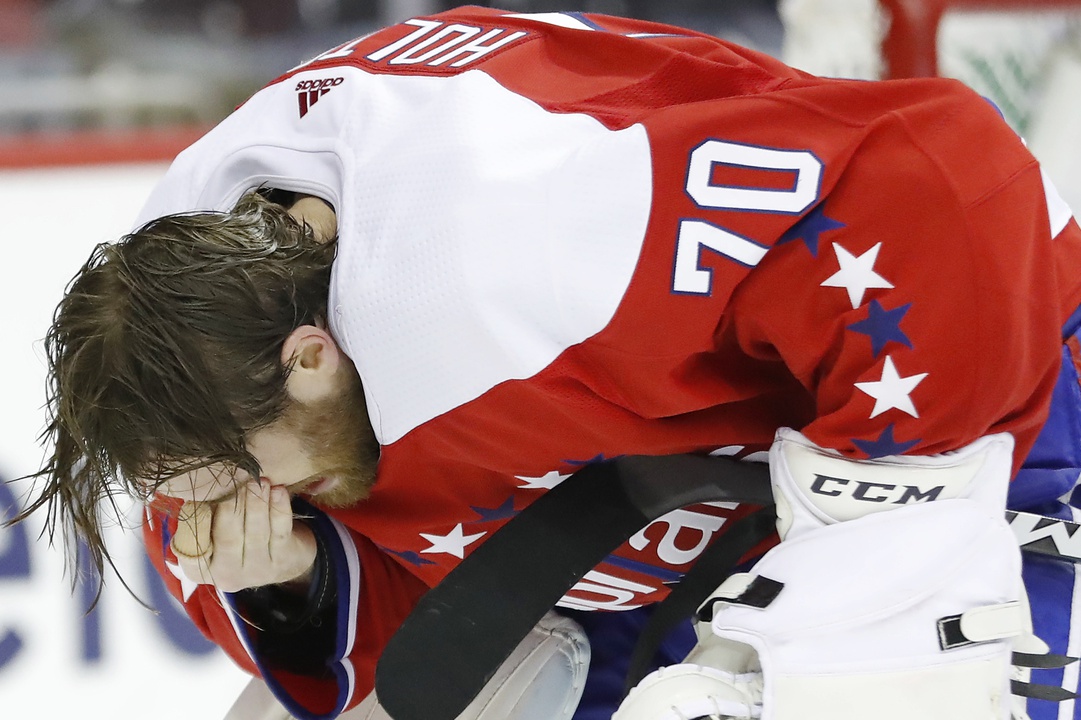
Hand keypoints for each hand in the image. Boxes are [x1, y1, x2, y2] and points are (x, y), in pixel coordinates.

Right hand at [170, 479, 317, 592]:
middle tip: (237, 480)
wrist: (285, 558)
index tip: (198, 498)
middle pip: (228, 539)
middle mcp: (226, 574)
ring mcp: (258, 571)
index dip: (196, 523)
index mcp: (200, 568)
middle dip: (232, 507)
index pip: (191, 549)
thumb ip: (206, 513)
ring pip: (256, 534)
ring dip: (257, 504)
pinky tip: (279, 491)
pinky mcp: (284, 562)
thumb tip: (199, 485)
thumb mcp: (215, 529)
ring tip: (259, 481)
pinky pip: (281, 532)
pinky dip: (279, 509)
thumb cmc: (239, 533)